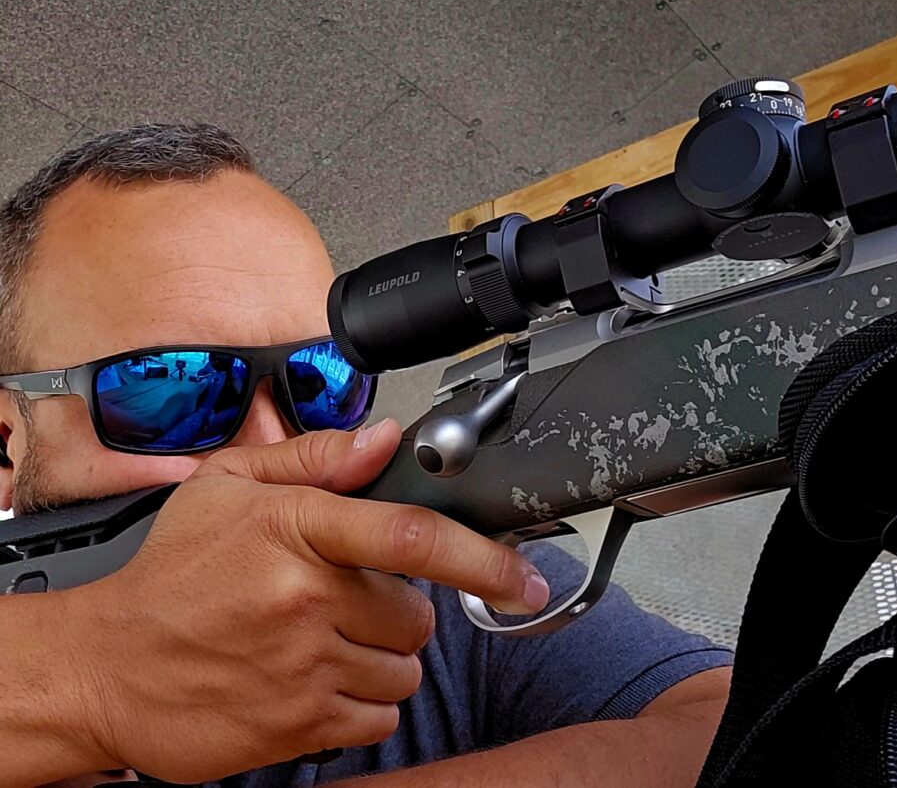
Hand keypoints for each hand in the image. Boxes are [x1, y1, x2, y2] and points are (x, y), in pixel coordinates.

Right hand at [65, 420, 549, 782]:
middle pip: (417, 616)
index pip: (412, 538)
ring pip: (403, 670)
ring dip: (379, 658)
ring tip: (319, 642)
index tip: (523, 577)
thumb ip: (315, 458)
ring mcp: (302, 668)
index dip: (482, 558)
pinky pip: (379, 716)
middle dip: (395, 611)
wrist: (105, 667)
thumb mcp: (228, 489)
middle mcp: (303, 600)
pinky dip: (362, 702)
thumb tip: (386, 438)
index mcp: (294, 530)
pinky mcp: (296, 725)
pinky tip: (314, 680)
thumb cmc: (171, 575)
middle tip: (341, 603)